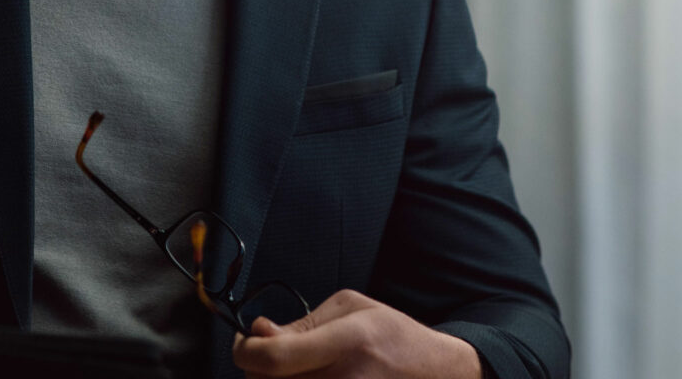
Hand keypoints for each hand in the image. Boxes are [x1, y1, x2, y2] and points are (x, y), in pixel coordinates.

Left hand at [230, 289, 481, 378]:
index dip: (246, 350)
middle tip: (270, 350)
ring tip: (296, 366)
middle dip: (257, 366)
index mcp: (348, 342)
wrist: (436, 373)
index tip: (246, 340)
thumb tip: (259, 333)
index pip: (274, 358)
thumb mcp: (352, 309)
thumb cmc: (394, 336)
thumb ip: (301, 323)